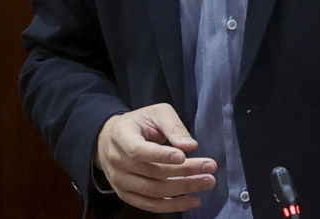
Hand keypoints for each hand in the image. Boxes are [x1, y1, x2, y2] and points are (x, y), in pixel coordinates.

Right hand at [95, 103, 216, 212]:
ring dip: (184, 188)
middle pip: (153, 172)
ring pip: (154, 191)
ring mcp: (120, 181)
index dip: (160, 155)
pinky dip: (173, 205)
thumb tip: (190, 146)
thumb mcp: (155, 113)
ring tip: (207, 181)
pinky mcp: (127, 195)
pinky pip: (151, 205)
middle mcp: (117, 162)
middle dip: (185, 171)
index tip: (183, 155)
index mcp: (121, 137)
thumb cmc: (137, 124)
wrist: (110, 140)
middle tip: (210, 167)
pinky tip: (193, 200)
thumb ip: (173, 126)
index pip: (138, 150)